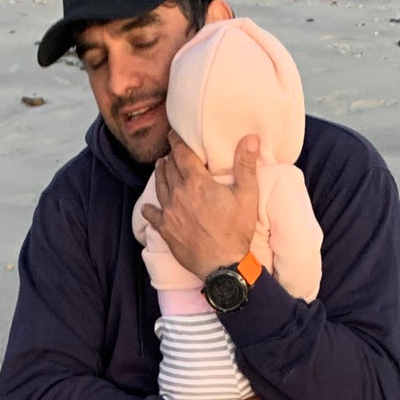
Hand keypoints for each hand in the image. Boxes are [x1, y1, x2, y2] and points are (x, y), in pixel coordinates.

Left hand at [139, 131, 259, 279]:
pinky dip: (149, 208)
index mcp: (197, 182)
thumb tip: (251, 137)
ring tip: (161, 167)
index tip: (173, 133)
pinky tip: (148, 206)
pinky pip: (152, 215)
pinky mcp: (166, 230)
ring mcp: (169, 213)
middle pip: (169, 168)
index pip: (181, 153)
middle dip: (170, 157)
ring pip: (159, 186)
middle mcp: (178, 193)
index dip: (176, 141)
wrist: (222, 265)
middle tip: (171, 152)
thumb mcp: (247, 196)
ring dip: (160, 174)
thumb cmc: (236, 231)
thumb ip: (246, 165)